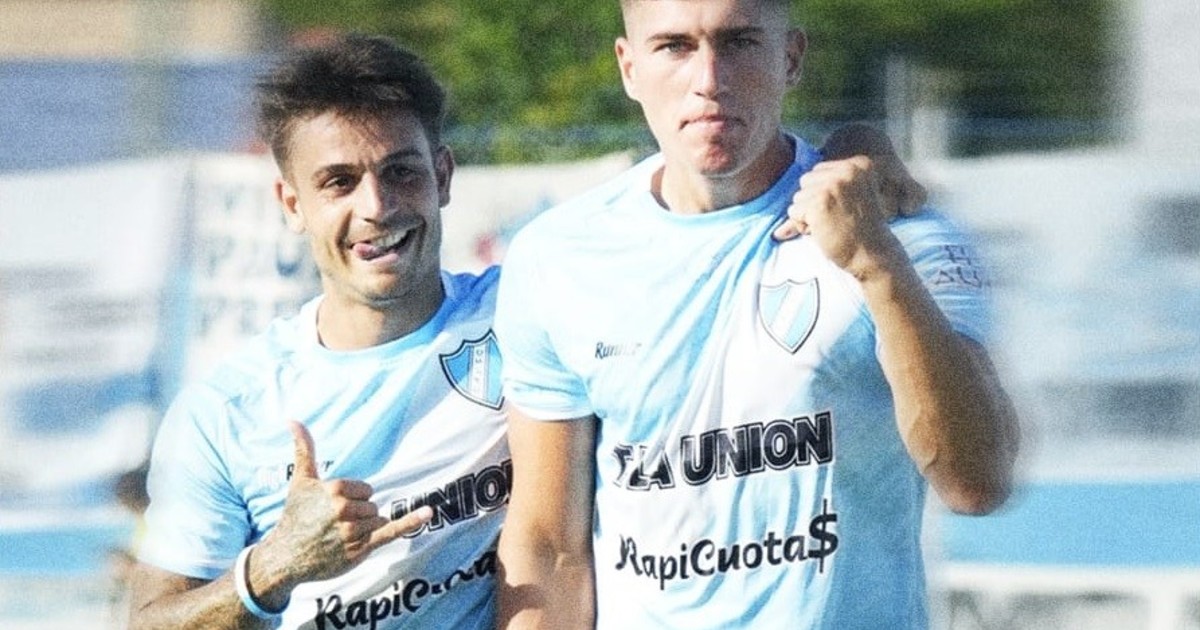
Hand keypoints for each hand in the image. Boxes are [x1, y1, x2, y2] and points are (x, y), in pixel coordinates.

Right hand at [252, 422, 432, 604]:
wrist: (286, 557)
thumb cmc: (295, 516)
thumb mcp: (301, 480)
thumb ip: (304, 449)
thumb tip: (293, 419)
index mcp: (334, 489)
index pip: (367, 489)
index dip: (354, 500)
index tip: (334, 510)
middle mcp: (344, 509)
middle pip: (373, 506)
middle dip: (359, 515)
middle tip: (334, 526)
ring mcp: (353, 530)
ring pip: (379, 520)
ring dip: (365, 529)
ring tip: (340, 537)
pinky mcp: (360, 549)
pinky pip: (392, 531)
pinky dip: (411, 522)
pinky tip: (428, 513)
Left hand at [774, 123, 925, 241]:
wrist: (873, 254)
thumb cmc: (859, 231)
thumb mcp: (848, 201)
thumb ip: (822, 190)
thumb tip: (781, 217)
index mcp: (859, 165)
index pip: (818, 171)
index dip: (822, 194)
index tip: (842, 209)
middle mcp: (848, 170)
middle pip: (806, 180)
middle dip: (813, 203)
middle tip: (836, 218)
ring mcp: (834, 185)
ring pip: (798, 197)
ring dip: (808, 216)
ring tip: (831, 225)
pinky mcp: (821, 202)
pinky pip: (794, 212)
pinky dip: (803, 226)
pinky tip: (823, 232)